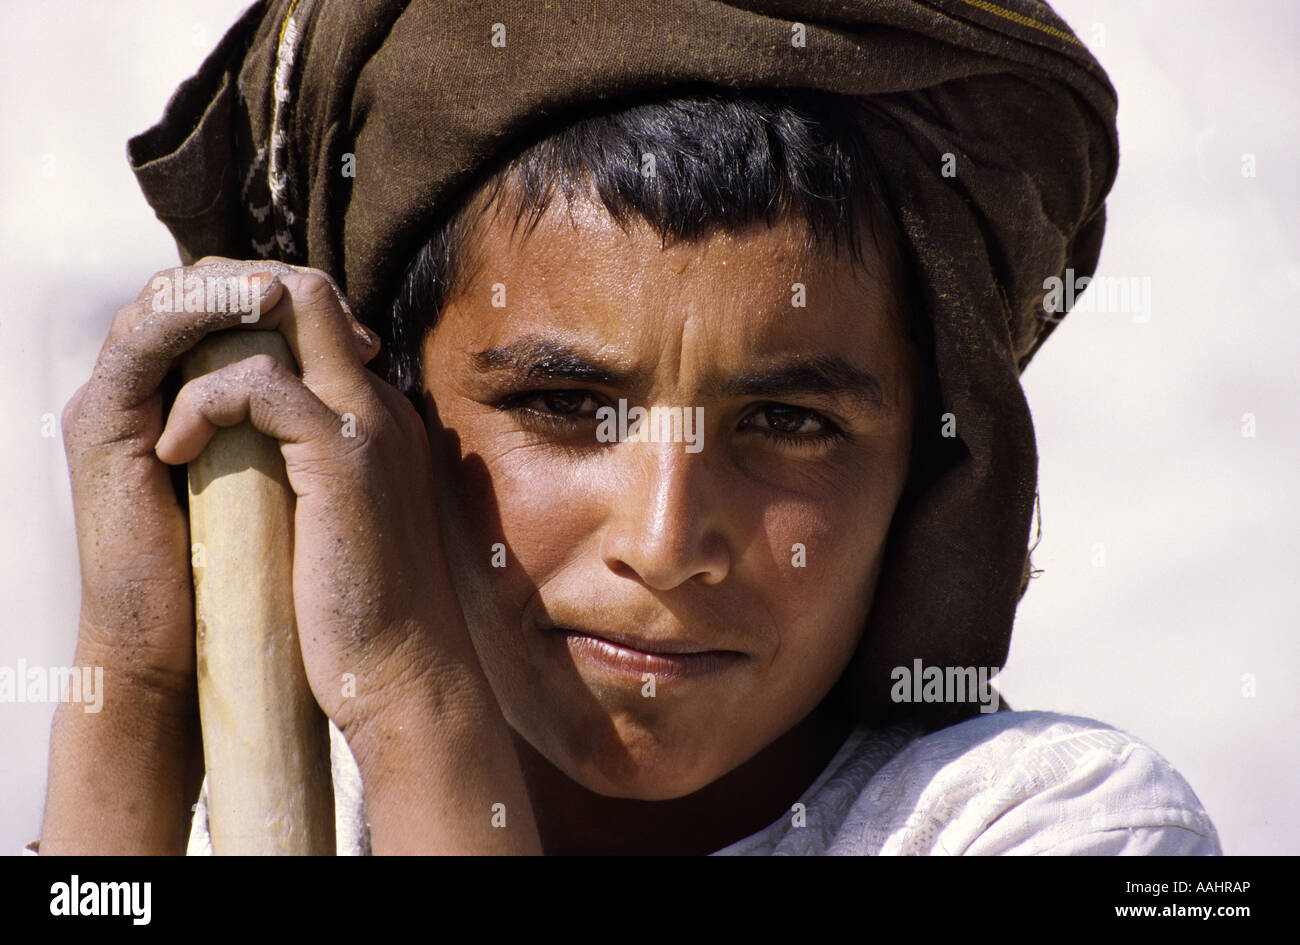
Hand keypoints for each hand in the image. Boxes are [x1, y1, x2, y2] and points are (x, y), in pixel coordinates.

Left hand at [152, 258, 474, 734]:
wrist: (405, 669)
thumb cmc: (360, 611)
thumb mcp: (334, 520)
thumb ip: (307, 469)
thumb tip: (246, 455)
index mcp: (379, 418)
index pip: (314, 322)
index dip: (246, 328)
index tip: (188, 377)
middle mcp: (381, 404)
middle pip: (306, 291)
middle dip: (226, 306)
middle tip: (170, 365)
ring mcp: (368, 422)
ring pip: (287, 309)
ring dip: (205, 348)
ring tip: (169, 417)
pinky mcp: (342, 454)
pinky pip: (259, 383)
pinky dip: (202, 403)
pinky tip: (176, 451)